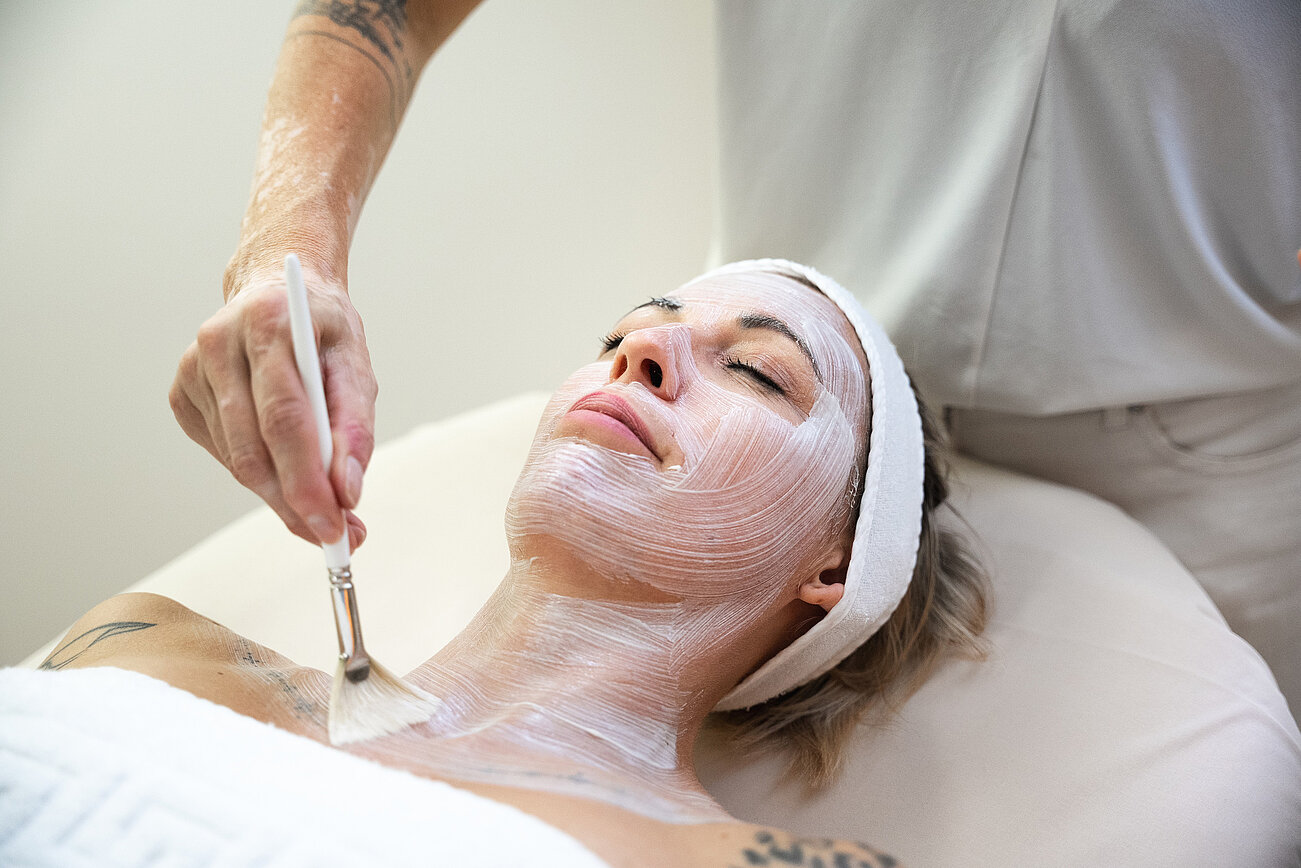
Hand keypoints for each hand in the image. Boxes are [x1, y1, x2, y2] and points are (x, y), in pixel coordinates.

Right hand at [170, 270, 375, 549]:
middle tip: (334, 536)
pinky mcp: (181, 394)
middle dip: (295, 504)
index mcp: (268, 325)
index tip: (335, 526)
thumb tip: (347, 492)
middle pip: (253, 449)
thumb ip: (355, 428)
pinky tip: (281, 453)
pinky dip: (259, 470)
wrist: (277, 291)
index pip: (284, 419)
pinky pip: (225, 454)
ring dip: (281, 494)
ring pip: (238, 461)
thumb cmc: (322, 330)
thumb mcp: (356, 365)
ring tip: (322, 502)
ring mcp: (192, 370)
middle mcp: (219, 344)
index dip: (307, 482)